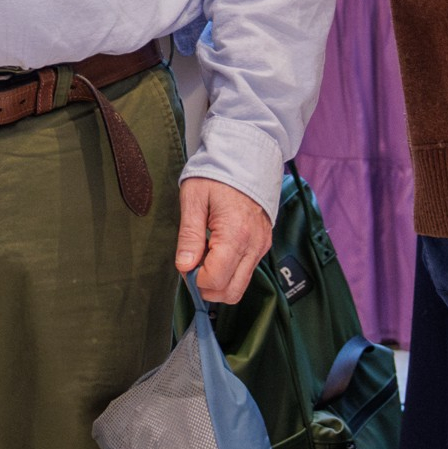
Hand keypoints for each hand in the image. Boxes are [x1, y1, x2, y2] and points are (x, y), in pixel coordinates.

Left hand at [173, 179, 273, 303]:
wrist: (245, 157)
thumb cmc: (216, 175)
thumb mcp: (194, 199)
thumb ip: (189, 236)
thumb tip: (184, 267)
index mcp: (235, 235)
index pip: (215, 279)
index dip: (194, 280)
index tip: (184, 265)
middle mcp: (253, 246)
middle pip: (231, 291)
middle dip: (207, 288)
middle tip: (191, 268)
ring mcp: (261, 247)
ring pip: (240, 286)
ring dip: (219, 283)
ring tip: (203, 259)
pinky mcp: (263, 245)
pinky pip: (247, 272)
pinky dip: (229, 273)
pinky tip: (216, 254)